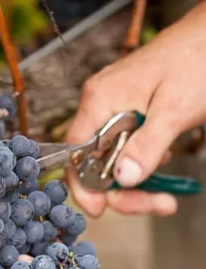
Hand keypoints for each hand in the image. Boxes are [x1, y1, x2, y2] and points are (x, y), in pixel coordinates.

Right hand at [66, 2, 205, 217]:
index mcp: (100, 100)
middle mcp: (100, 105)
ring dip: (136, 182)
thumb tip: (124, 178)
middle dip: (122, 190)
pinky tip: (162, 162)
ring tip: (165, 192)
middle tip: (156, 203)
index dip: (84, 186)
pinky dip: (142, 164)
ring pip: (111, 160)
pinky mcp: (128, 113)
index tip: (101, 209)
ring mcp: (113, 109)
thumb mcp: (174, 109)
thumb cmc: (196, 59)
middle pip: (95, 163)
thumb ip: (147, 145)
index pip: (76, 154)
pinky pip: (125, 148)